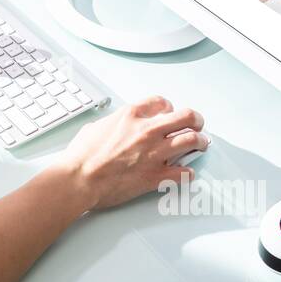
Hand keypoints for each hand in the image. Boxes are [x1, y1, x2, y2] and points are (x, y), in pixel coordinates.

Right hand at [60, 96, 206, 210]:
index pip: (161, 102)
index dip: (169, 107)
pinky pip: (184, 173)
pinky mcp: (155, 176)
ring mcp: (154, 153)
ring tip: (201, 144)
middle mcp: (146, 131)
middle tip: (197, 124)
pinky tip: (186, 172)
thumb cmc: (81, 157)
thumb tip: (114, 127)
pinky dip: (188, 172)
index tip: (170, 112)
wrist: (79, 179)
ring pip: (192, 140)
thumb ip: (111, 124)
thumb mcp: (95, 127)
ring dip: (200, 142)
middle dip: (195, 120)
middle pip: (186, 116)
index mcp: (130, 116)